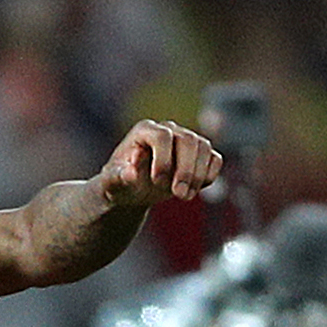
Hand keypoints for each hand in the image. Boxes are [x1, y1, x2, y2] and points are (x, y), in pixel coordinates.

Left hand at [94, 119, 220, 210]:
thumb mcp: (112, 183)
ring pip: (204, 147)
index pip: (162, 136)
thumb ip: (118, 177)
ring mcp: (185, 140)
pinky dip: (209, 175)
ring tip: (184, 196)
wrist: (132, 190)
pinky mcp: (199, 154)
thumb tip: (131, 173)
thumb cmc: (120, 184)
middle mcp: (168, 130)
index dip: (163, 159)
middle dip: (186, 170)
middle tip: (179, 196)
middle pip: (188, 139)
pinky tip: (196, 189)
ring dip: (198, 175)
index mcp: (145, 131)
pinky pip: (215, 159)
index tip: (157, 181)